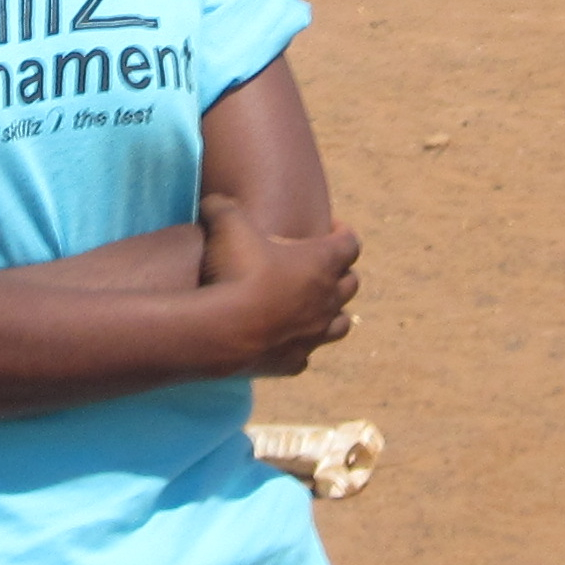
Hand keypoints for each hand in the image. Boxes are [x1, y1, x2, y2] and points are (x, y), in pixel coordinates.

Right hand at [196, 193, 359, 375]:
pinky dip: (301, 345)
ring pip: (341, 324)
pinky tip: (285, 339)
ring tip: (314, 305)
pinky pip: (307, 354)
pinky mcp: (294, 363)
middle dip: (339, 272)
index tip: (328, 227)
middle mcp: (327, 300)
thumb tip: (213, 201)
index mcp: (321, 263)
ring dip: (332, 312)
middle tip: (318, 265)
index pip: (350, 243)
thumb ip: (224, 206)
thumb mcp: (227, 224)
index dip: (342, 231)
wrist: (221, 331)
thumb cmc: (234, 272)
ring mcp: (314, 335)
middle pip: (351, 284)